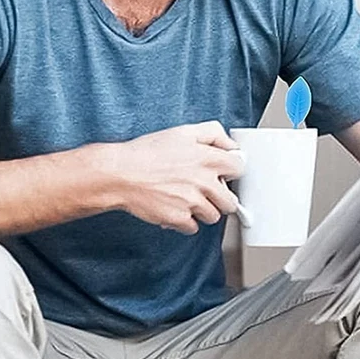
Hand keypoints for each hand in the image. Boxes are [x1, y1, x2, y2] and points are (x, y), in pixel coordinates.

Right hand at [108, 121, 245, 234]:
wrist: (120, 173)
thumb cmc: (147, 152)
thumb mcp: (182, 131)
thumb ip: (213, 133)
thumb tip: (230, 145)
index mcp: (208, 158)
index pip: (239, 169)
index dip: (229, 171)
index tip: (222, 173)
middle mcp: (204, 181)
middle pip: (230, 201)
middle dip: (219, 197)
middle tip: (204, 191)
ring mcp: (192, 202)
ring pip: (212, 216)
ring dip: (202, 210)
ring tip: (185, 199)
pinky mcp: (179, 218)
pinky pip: (193, 227)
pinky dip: (185, 221)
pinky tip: (174, 208)